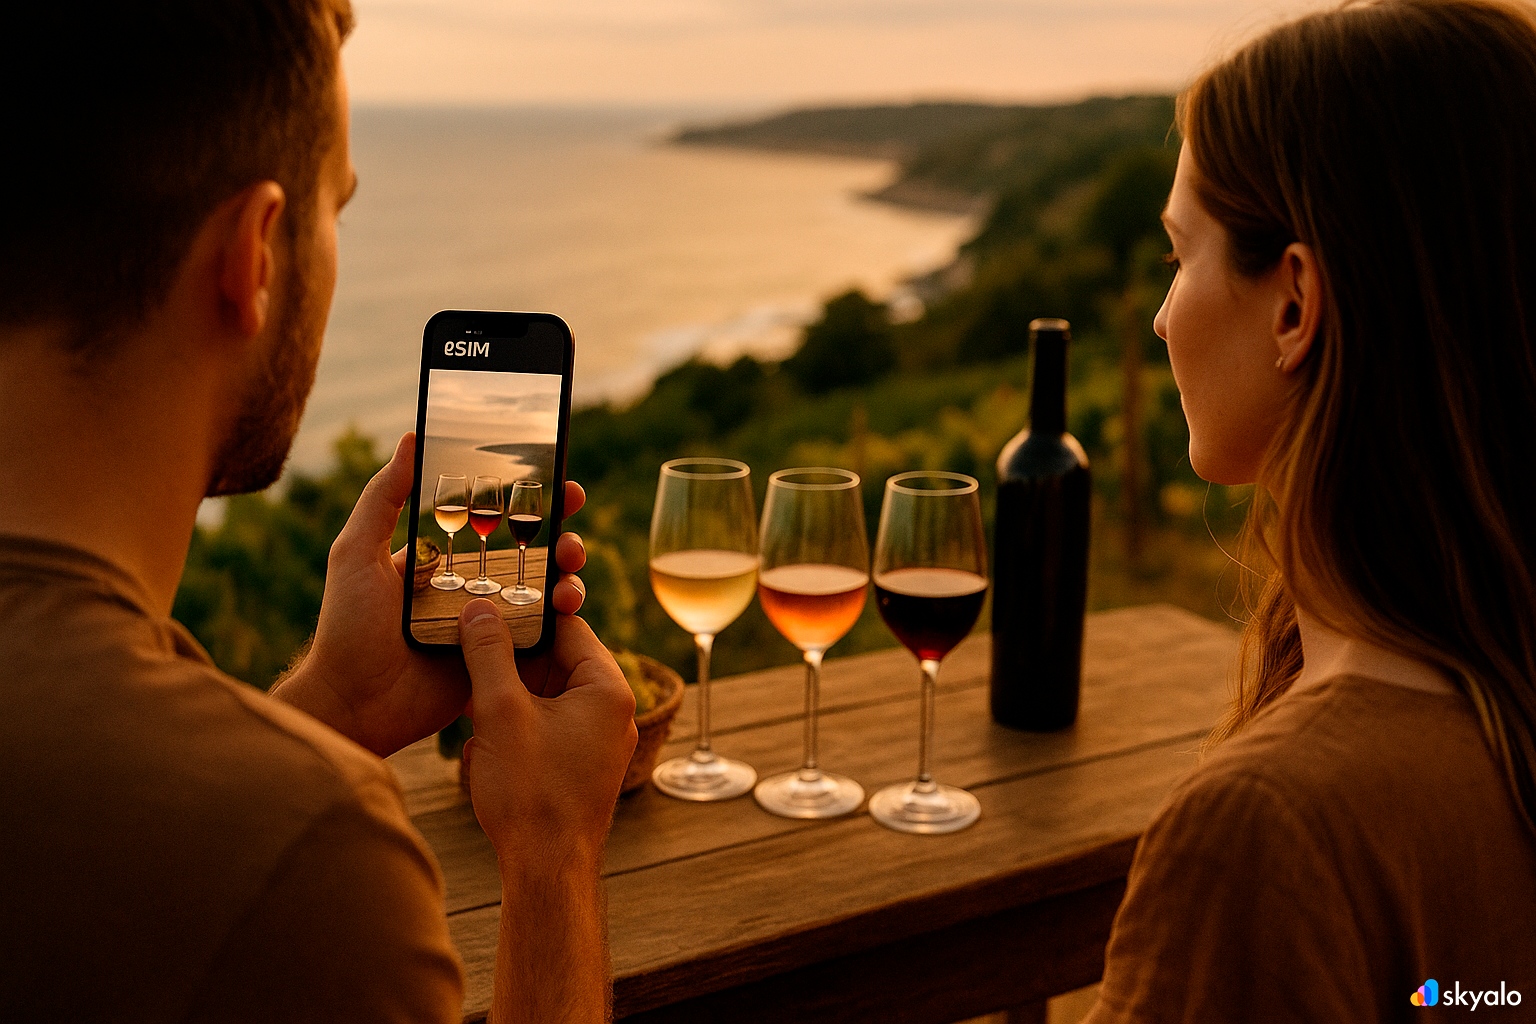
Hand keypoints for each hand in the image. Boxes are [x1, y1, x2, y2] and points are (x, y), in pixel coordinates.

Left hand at [271, 432, 590, 756]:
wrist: (353, 704)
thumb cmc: (347, 627)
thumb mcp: (357, 552)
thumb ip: (382, 497)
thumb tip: (411, 437)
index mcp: (446, 560)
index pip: (497, 522)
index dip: (533, 502)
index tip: (562, 483)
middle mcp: (474, 590)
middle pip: (533, 555)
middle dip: (563, 537)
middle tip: (572, 532)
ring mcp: (491, 627)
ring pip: (545, 593)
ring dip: (569, 576)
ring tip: (569, 572)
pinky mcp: (502, 662)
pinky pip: (542, 638)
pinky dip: (563, 620)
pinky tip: (567, 607)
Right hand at [459, 602, 637, 861]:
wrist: (546, 871)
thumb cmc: (531, 793)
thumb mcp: (500, 711)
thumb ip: (488, 653)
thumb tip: (478, 608)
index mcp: (608, 688)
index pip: (568, 627)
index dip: (524, 614)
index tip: (486, 604)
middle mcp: (613, 710)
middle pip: (557, 659)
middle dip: (511, 658)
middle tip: (468, 647)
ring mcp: (599, 739)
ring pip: (548, 693)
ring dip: (509, 692)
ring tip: (471, 695)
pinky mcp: (582, 763)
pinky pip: (548, 724)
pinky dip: (517, 721)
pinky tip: (483, 733)